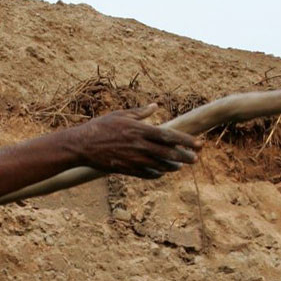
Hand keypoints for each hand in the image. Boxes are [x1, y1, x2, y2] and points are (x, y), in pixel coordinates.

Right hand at [70, 104, 199, 178]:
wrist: (82, 145)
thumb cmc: (100, 126)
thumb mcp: (120, 115)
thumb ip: (140, 112)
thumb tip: (155, 106)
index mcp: (140, 130)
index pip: (169, 136)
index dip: (186, 141)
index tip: (198, 143)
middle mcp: (140, 145)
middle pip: (169, 153)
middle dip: (185, 156)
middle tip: (196, 158)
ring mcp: (134, 159)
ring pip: (160, 166)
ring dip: (172, 166)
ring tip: (179, 165)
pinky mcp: (127, 170)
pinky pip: (148, 174)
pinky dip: (157, 173)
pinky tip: (162, 172)